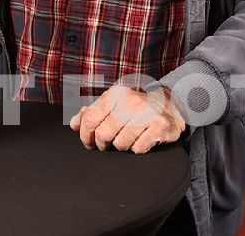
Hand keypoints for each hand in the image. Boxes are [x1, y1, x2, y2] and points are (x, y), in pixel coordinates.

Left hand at [69, 84, 185, 153]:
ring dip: (121, 146)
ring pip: (120, 144)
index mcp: (114, 95)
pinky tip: (141, 140)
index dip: (85, 135)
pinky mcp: (159, 126)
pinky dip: (137, 149)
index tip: (88, 142)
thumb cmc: (135, 108)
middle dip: (102, 144)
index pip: (90, 118)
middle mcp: (129, 101)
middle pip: (103, 134)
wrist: (170, 106)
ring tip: (126, 139)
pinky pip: (138, 149)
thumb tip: (73, 123)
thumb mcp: (113, 105)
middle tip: (106, 144)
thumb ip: (92, 113)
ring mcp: (146, 113)